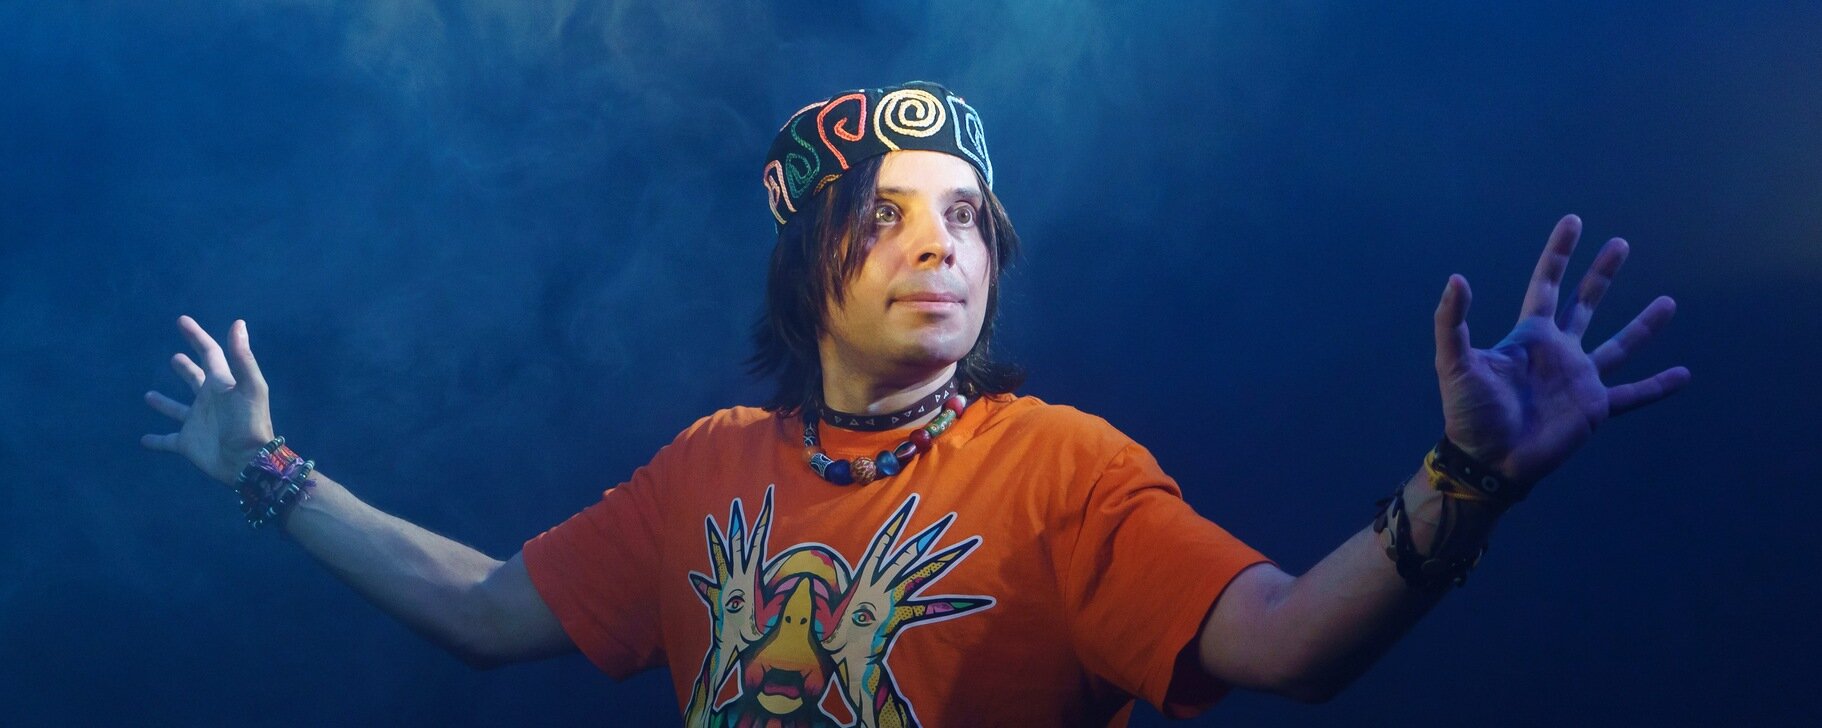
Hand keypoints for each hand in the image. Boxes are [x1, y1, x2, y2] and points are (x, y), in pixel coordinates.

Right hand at [141, 315, 274, 484]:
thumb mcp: (250, 386)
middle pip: (195, 379)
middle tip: (175, 358)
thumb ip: (242, 357)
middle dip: (186, 368)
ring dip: (164, 403)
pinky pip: (167, 441)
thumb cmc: (249, 422)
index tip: (182, 320)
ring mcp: (197, 422)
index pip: (209, 354)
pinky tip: (143, 440)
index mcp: (222, 384)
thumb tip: (238, 323)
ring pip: (176, 409)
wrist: (247, 461)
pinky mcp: (187, 443)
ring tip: (148, 395)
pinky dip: (156, 440)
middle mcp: (208, 401)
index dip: (197, 336)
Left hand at [1432, 215, 1690, 484]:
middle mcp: (1559, 352)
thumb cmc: (1468, 412)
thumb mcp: (1453, 362)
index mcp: (1529, 337)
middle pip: (1585, 303)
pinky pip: (1634, 395)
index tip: (1573, 222)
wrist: (1488, 459)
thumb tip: (1457, 279)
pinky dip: (1658, 386)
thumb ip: (1452, 321)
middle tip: (1621, 244)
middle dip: (1601, 274)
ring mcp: (1580, 379)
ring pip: (1619, 344)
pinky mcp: (1594, 408)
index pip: (1546, 284)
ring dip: (1643, 326)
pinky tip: (1684, 375)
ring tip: (1669, 302)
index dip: (1558, 254)